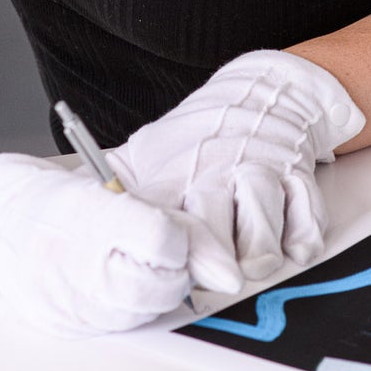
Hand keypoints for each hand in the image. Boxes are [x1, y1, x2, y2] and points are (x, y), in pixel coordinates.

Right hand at [0, 152, 191, 333]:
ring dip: (151, 293)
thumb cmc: (57, 203)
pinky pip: (117, 328)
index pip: (163, 239)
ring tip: (127, 266)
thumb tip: (227, 274)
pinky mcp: (62, 327)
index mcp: (88, 214)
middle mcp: (72, 262)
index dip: (179, 239)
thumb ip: (176, 226)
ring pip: (143, 314)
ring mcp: (65, 300)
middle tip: (157, 257)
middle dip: (173, 275)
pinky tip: (110, 285)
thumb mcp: (116, 193)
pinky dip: (126, 309)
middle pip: (158, 288)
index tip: (172, 235)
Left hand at [110, 51, 365, 291]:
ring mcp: (261, 174)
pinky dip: (300, 241)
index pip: (163, 227)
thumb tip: (64, 210)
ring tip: (250, 257)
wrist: (262, 93)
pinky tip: (288, 240)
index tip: (170, 275)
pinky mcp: (298, 178)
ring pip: (261, 241)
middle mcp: (217, 174)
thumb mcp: (145, 155)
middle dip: (214, 270)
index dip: (168, 259)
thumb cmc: (197, 142)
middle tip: (214, 277)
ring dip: (258, 257)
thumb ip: (111, 189)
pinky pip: (306, 227)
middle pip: (213, 241)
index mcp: (173, 175)